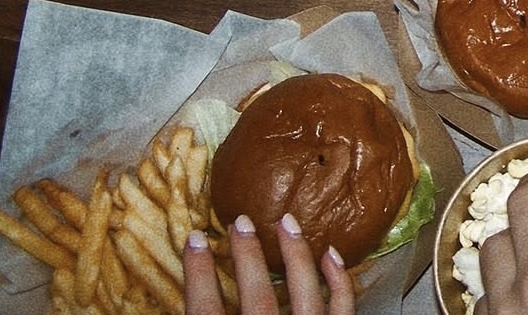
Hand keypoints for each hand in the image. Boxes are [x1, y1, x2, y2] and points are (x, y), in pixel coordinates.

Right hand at [184, 213, 354, 314]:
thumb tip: (185, 300)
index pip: (205, 310)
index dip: (196, 273)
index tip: (194, 239)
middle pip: (257, 296)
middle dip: (247, 256)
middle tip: (241, 221)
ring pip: (303, 295)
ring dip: (295, 256)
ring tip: (286, 221)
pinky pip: (342, 309)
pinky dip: (339, 280)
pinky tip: (331, 254)